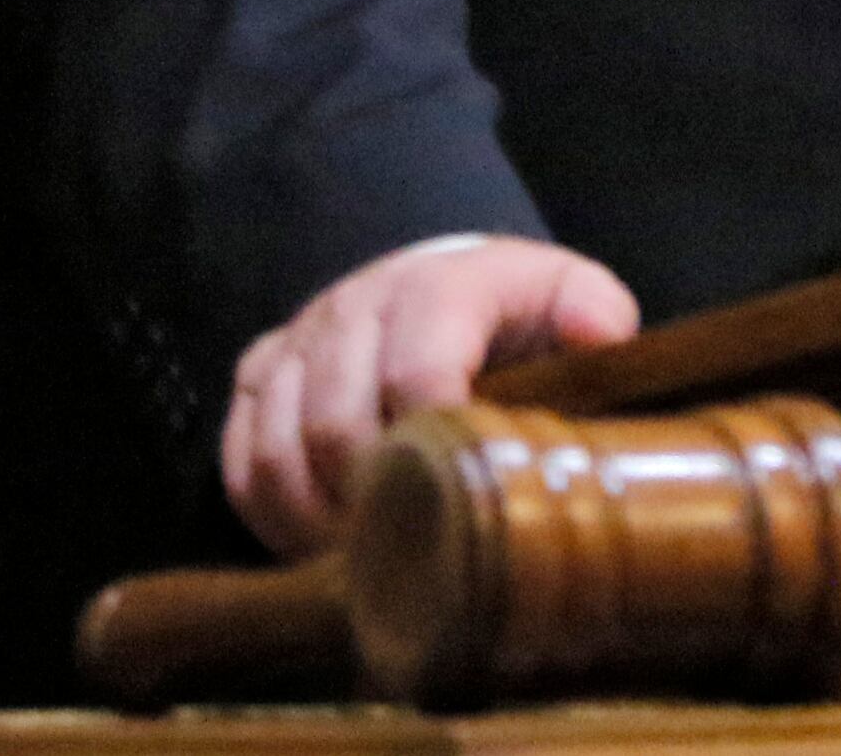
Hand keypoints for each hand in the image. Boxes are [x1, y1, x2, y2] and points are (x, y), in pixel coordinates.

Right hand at [220, 232, 640, 556]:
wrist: (442, 281)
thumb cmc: (511, 311)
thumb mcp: (567, 295)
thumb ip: (592, 312)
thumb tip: (602, 336)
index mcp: (435, 285)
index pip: (415, 370)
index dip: (430, 445)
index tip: (458, 500)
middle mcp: (354, 306)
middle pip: (333, 421)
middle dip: (370, 498)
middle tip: (407, 550)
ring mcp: (297, 339)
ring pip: (274, 445)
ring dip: (313, 517)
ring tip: (363, 558)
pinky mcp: (259, 373)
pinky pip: (238, 455)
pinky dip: (269, 511)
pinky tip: (316, 541)